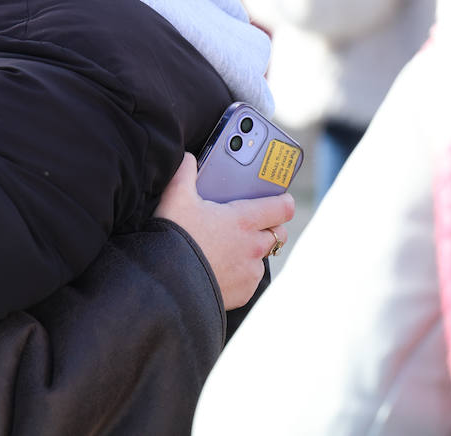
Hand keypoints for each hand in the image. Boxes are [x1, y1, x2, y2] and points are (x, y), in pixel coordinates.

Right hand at [155, 153, 294, 309]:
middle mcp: (254, 246)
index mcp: (244, 220)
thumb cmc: (174, 237)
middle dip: (270, 227)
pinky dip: (239, 273)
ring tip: (226, 247)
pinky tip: (219, 267)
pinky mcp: (244, 292)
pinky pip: (249, 279)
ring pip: (262, 257)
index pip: (283, 207)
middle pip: (279, 233)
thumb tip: (188, 158)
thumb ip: (185, 172)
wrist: (167, 282)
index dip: (283, 200)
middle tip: (249, 223)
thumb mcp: (175, 198)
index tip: (280, 198)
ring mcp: (251, 271)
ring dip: (251, 251)